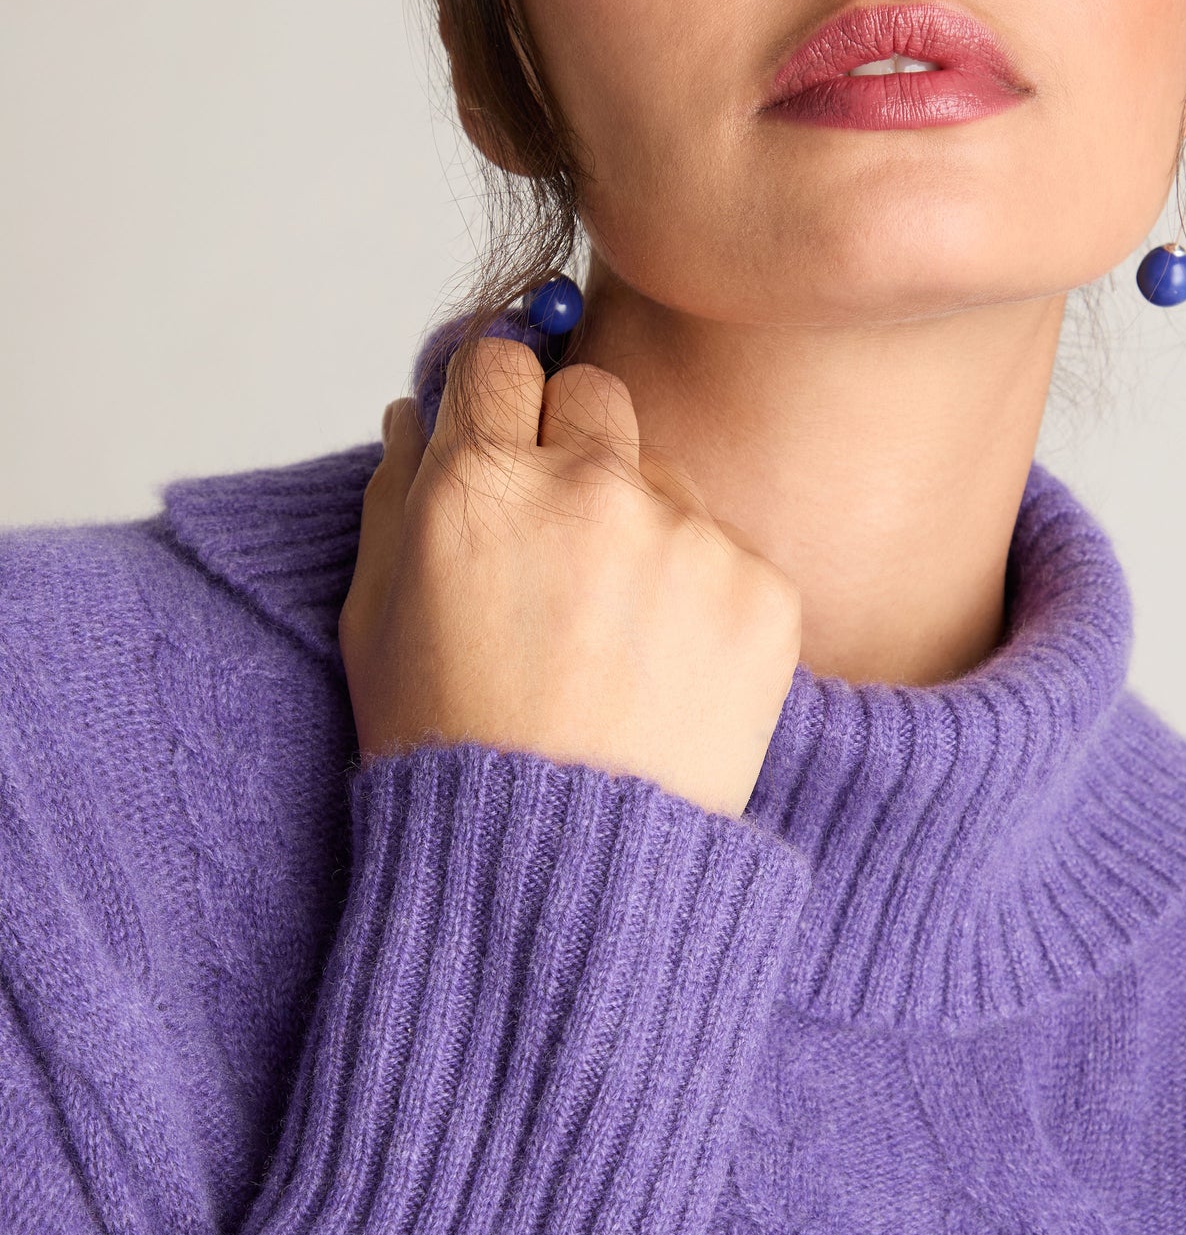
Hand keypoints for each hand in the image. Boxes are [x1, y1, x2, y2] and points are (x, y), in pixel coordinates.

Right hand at [338, 339, 801, 818]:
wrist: (559, 873)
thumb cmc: (448, 751)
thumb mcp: (374, 619)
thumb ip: (396, 493)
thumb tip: (424, 412)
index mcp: (480, 482)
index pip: (500, 362)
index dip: (497, 402)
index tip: (503, 442)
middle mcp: (589, 487)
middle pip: (594, 394)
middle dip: (573, 446)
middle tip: (558, 550)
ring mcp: (686, 535)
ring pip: (664, 481)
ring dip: (641, 530)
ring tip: (610, 645)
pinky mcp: (762, 590)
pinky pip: (728, 555)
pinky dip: (701, 600)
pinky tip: (663, 676)